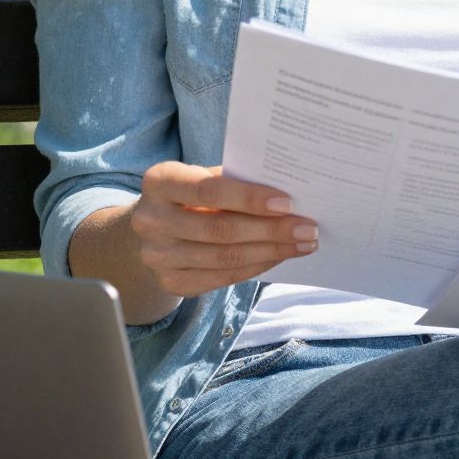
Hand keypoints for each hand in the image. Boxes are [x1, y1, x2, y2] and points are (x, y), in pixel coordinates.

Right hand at [127, 161, 316, 298]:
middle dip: (270, 230)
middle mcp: (150, 219)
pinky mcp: (170, 282)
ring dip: (271, 251)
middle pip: (220, 229)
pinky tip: (279, 256)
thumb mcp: (202, 177)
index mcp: (159, 181)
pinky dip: (256, 266)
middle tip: (308, 228)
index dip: (249, 198)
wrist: (154, 229)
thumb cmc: (191, 194)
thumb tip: (287, 192)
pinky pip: (222, 277)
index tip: (287, 203)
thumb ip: (234, 180)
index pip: (208, 190)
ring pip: (224, 257)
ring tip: (302, 244)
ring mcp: (157, 256)